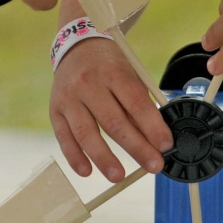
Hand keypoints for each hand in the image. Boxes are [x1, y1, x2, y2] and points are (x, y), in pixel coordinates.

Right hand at [50, 39, 173, 182]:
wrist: (76, 45)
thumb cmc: (109, 64)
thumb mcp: (128, 73)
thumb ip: (139, 103)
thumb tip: (154, 139)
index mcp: (112, 71)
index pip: (135, 103)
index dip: (152, 127)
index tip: (166, 146)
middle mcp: (88, 84)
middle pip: (114, 122)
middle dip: (136, 148)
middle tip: (154, 166)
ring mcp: (69, 98)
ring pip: (87, 134)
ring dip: (104, 158)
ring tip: (120, 176)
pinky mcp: (56, 111)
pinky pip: (64, 138)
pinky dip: (75, 157)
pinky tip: (87, 171)